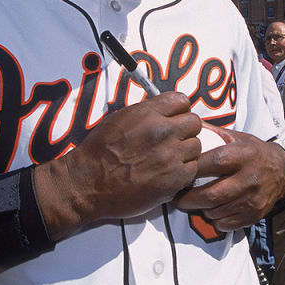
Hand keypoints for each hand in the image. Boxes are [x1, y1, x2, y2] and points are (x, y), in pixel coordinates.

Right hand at [46, 92, 201, 226]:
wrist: (88, 183)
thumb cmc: (99, 152)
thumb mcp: (120, 119)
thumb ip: (146, 112)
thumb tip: (164, 111)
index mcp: (148, 113)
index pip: (182, 101)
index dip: (179, 111)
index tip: (174, 119)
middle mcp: (162, 131)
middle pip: (194, 123)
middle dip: (185, 131)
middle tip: (173, 141)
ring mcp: (170, 155)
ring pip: (196, 146)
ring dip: (185, 153)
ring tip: (167, 160)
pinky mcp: (174, 179)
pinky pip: (192, 169)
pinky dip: (182, 173)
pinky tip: (167, 174)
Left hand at [174, 128, 284, 231]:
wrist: (282, 172)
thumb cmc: (252, 152)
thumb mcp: (237, 138)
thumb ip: (213, 134)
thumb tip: (187, 125)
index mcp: (244, 155)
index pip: (214, 162)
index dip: (193, 169)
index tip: (179, 171)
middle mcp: (250, 178)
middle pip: (211, 195)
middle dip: (188, 199)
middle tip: (176, 198)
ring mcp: (252, 200)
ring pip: (215, 212)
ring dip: (200, 209)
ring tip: (193, 203)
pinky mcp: (254, 215)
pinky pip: (225, 224)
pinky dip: (214, 219)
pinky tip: (211, 210)